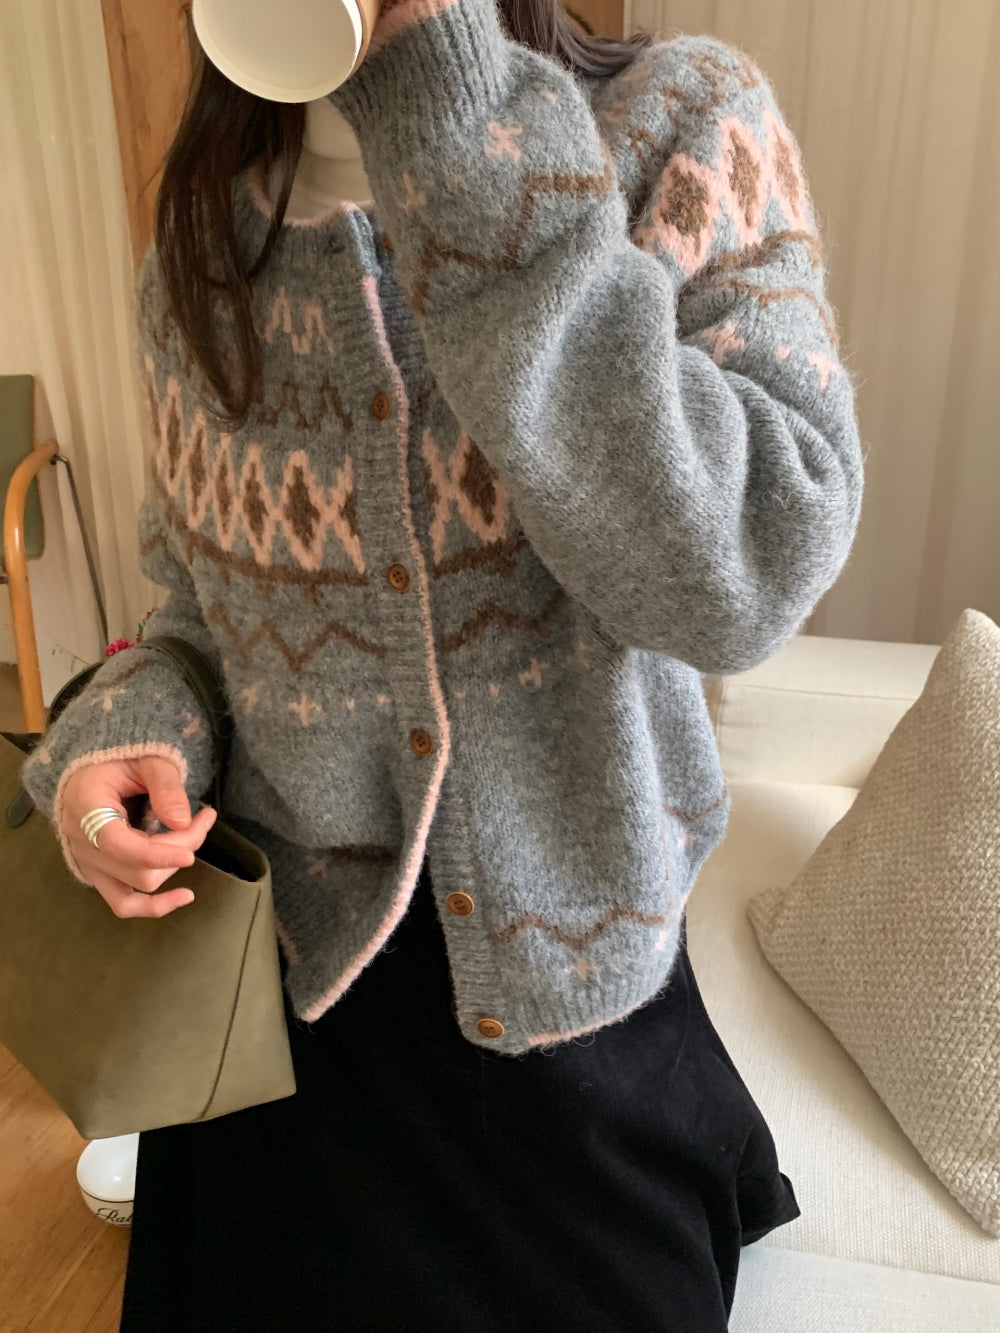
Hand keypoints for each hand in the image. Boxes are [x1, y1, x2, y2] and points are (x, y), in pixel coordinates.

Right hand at [59, 755, 216, 917]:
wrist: (93, 769)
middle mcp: (81, 842)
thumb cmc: (120, 758)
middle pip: (138, 867)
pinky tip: (185, 896)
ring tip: (194, 833)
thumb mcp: (146, 758)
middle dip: (180, 847)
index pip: (118, 844)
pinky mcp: (99, 875)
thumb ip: (165, 785)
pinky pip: (123, 903)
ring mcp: (88, 863)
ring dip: (173, 867)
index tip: (190, 853)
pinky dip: (154, 906)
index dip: (157, 853)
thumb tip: (183, 821)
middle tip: (203, 818)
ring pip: (137, 887)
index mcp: (85, 807)